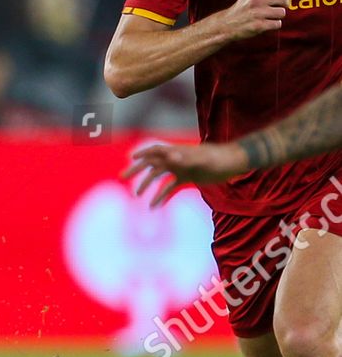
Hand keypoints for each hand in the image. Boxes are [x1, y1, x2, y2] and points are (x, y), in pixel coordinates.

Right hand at [122, 141, 248, 206]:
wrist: (233, 163)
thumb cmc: (219, 159)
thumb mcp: (203, 159)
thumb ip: (187, 158)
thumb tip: (171, 156)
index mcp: (177, 152)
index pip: (155, 150)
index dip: (142, 153)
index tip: (130, 159)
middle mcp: (176, 160)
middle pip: (151, 164)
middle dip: (136, 170)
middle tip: (122, 177)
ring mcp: (180, 169)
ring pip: (158, 177)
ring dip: (147, 185)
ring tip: (137, 196)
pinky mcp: (186, 178)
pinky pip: (170, 187)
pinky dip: (161, 196)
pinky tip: (155, 206)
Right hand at [222, 0, 287, 39]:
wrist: (225, 25)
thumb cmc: (240, 11)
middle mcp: (256, 0)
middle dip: (284, 5)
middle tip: (279, 8)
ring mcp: (257, 13)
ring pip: (282, 12)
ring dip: (278, 17)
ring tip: (270, 17)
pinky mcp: (258, 25)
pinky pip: (277, 24)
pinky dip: (274, 25)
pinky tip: (266, 24)